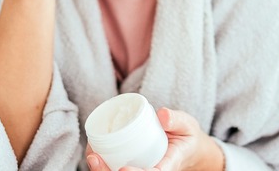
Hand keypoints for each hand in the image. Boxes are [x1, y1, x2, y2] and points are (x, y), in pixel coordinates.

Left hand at [85, 108, 223, 170]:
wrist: (187, 147)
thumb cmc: (186, 136)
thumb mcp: (187, 125)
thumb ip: (176, 119)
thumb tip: (162, 114)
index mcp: (167, 166)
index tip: (123, 169)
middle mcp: (152, 170)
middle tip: (95, 158)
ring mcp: (141, 169)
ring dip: (102, 169)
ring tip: (91, 155)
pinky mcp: (133, 164)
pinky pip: (115, 167)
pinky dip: (103, 162)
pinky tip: (93, 152)